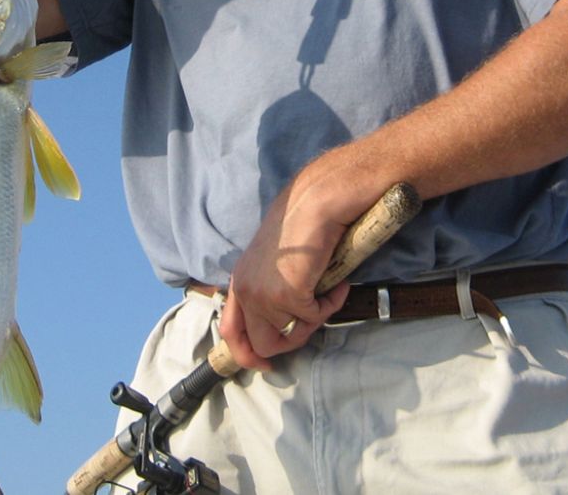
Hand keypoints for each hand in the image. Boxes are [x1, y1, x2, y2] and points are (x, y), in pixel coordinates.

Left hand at [218, 151, 383, 370]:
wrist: (317, 203)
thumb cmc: (302, 226)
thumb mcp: (273, 264)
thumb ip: (268, 290)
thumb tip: (282, 323)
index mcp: (238, 281)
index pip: (230, 332)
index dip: (247, 355)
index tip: (267, 364)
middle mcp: (244, 290)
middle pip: (262, 344)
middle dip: (293, 340)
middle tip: (314, 318)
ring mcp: (264, 295)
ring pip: (294, 333)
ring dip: (317, 316)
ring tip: (328, 286)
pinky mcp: (288, 295)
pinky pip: (315, 318)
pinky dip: (331, 303)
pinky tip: (336, 281)